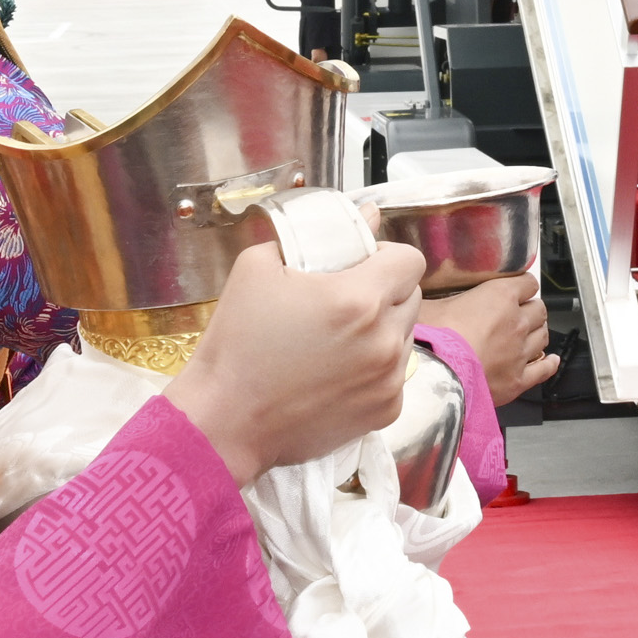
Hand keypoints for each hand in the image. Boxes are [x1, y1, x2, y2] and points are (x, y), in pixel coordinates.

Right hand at [166, 239, 425, 482]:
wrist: (224, 422)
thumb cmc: (236, 344)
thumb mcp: (257, 268)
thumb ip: (314, 235)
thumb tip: (363, 215)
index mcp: (358, 300)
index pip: (411, 260)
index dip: (386, 255)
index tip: (361, 263)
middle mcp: (384, 340)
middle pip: (412, 296)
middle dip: (386, 290)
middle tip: (345, 299)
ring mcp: (388, 380)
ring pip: (406, 336)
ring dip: (383, 329)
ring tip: (340, 338)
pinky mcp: (385, 411)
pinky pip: (396, 374)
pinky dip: (376, 368)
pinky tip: (338, 372)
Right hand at [421, 274, 561, 405]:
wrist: (434, 378)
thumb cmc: (429, 339)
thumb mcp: (425, 305)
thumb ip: (432, 297)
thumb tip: (416, 293)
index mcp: (500, 297)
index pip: (527, 283)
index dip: (522, 285)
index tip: (516, 288)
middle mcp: (516, 322)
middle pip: (539, 310)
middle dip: (531, 310)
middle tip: (518, 314)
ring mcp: (520, 353)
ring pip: (543, 336)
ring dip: (536, 333)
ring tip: (526, 335)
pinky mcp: (518, 380)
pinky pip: (544, 370)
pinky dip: (548, 364)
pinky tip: (549, 360)